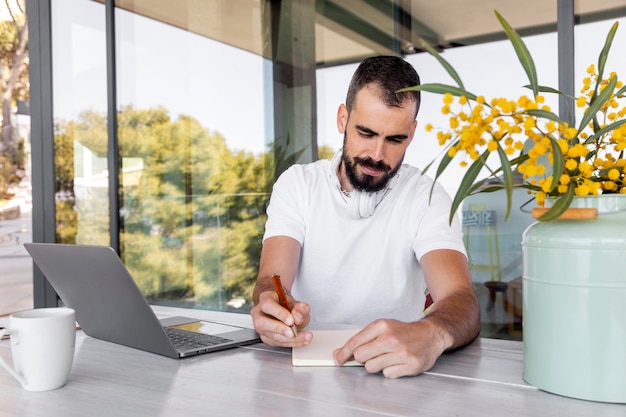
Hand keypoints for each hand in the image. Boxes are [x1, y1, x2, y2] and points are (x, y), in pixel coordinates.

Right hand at [250, 290, 311, 346]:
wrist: (285, 311)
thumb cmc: (287, 305)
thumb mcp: (297, 303)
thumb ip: (300, 308)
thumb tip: (298, 317)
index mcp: (265, 298)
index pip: (267, 305)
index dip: (279, 313)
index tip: (291, 320)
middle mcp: (259, 313)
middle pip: (262, 322)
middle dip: (279, 329)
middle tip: (293, 333)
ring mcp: (261, 327)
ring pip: (270, 335)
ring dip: (289, 339)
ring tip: (304, 337)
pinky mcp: (266, 338)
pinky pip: (276, 343)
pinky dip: (291, 343)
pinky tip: (301, 341)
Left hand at [332, 319, 446, 377]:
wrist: (430, 335)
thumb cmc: (404, 332)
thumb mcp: (383, 328)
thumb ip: (362, 339)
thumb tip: (340, 353)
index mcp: (382, 325)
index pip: (355, 342)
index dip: (343, 353)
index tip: (338, 359)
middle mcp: (391, 338)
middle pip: (361, 357)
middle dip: (363, 358)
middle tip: (373, 354)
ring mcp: (401, 352)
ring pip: (372, 368)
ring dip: (376, 365)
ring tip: (387, 357)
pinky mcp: (410, 365)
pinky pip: (387, 375)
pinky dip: (390, 371)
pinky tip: (397, 362)